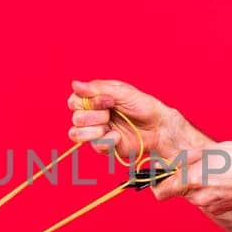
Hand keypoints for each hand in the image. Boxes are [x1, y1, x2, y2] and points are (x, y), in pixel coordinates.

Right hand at [67, 78, 201, 163]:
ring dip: (95, 129)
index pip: (74, 101)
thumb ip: (97, 89)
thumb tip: (74, 84)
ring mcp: (97, 132)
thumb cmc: (142, 105)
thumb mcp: (121, 92)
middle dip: (94, 116)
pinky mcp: (104, 146)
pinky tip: (118, 137)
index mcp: (94, 100)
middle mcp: (93, 116)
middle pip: (76, 118)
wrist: (158, 126)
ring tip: (109, 126)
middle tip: (111, 113)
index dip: (88, 102)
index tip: (108, 101)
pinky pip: (95, 146)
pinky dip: (108, 140)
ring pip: (76, 134)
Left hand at [152, 141, 231, 214]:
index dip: (156, 183)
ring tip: (216, 171)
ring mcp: (210, 205)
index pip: (161, 191)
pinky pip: (207, 200)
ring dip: (198, 184)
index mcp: (194, 178)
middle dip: (182, 180)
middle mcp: (199, 196)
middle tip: (196, 166)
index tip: (158, 176)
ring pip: (193, 195)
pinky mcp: (220, 210)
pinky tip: (225, 181)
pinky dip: (211, 191)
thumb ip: (188, 159)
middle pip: (178, 191)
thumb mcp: (212, 150)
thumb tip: (171, 163)